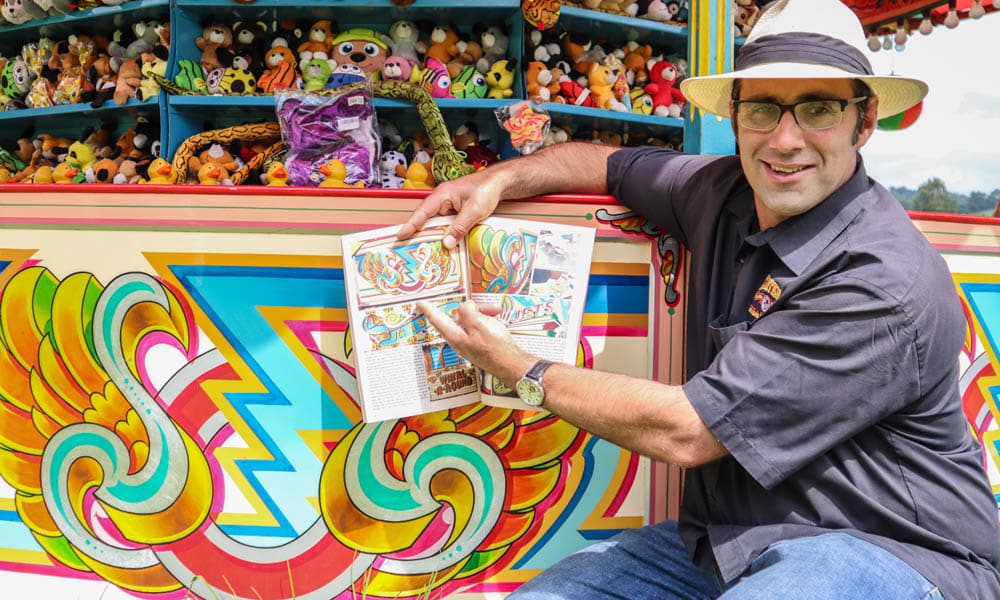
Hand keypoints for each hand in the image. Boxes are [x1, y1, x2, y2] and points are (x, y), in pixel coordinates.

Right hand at [396, 168, 508, 248]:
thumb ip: (460, 227)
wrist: (499, 182)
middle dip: (417, 232)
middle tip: (406, 248)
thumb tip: (447, 243)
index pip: (422, 211)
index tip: (400, 235)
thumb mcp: (474, 210)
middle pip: (425, 218)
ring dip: (432, 235)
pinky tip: (444, 245)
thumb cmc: (486, 190)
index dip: (411, 224)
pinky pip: (445, 224)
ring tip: (423, 250)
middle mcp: (441, 200)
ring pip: (436, 223)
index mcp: (442, 194)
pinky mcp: (455, 211)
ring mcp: (448, 206)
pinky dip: (443, 233)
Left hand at [416, 300, 533, 385]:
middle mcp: (459, 339)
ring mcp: (468, 342)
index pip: (437, 319)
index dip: (428, 309)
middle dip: (474, 308)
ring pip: (471, 320)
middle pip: (459, 316)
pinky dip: (487, 322)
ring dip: (484, 314)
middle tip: (490, 309)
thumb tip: (465, 307)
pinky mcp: (478, 344)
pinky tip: (497, 323)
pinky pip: (479, 327)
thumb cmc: (495, 347)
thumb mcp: (478, 324)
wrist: (511, 365)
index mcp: (454, 335)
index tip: (420, 303)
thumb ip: (467, 311)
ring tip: (497, 315)